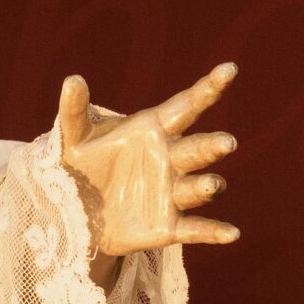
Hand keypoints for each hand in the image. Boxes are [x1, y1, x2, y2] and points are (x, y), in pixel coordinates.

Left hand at [57, 61, 239, 256]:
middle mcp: (170, 158)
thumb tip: (72, 80)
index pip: (186, 106)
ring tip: (213, 185)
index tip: (229, 69)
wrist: (73, 212)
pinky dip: (213, 231)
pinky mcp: (168, 225)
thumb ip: (74, 110)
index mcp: (153, 130)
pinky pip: (195, 228)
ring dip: (207, 186)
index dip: (209, 87)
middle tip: (226, 142)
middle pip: (196, 149)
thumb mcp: (74, 137)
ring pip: (197, 187)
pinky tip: (232, 233)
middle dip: (211, 146)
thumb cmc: (81, 164)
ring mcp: (172, 192)